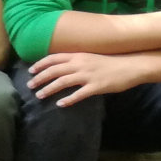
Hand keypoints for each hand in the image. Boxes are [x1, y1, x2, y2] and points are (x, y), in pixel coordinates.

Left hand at [29, 52, 143, 105]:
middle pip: (54, 70)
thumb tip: (61, 66)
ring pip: (63, 82)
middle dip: (40, 78)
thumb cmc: (110, 62)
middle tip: (29, 85)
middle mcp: (80, 64)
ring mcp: (88, 75)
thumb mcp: (90, 56)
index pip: (54, 58)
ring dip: (49, 89)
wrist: (132, 65)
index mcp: (78, 55)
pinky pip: (79, 94)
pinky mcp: (97, 86)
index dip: (40, 64)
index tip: (30, 71)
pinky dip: (68, 99)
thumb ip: (76, 60)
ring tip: (39, 95)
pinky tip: (60, 104)